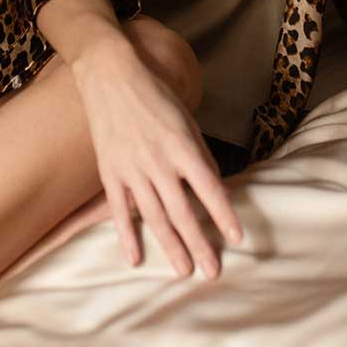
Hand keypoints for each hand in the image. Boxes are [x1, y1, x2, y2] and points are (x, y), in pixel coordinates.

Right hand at [72, 41, 243, 279]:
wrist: (110, 75)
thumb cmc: (155, 94)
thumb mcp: (186, 118)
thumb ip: (199, 153)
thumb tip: (214, 186)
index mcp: (181, 145)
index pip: (209, 188)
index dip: (223, 214)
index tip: (236, 238)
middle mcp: (157, 160)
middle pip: (182, 211)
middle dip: (199, 244)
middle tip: (212, 271)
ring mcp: (131, 168)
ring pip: (154, 216)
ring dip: (170, 246)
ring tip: (184, 271)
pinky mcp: (109, 171)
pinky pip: (119, 210)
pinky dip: (126, 236)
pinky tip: (136, 259)